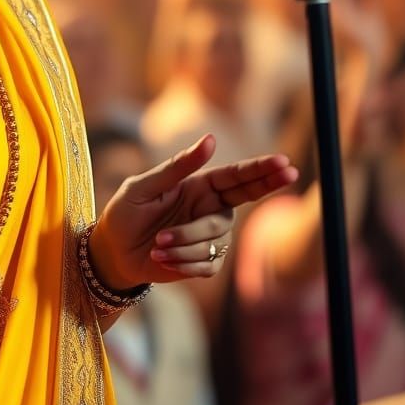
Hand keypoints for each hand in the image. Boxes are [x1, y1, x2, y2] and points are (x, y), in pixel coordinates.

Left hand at [89, 134, 297, 286]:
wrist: (114, 251)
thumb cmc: (125, 213)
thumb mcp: (144, 186)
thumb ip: (176, 167)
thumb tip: (210, 140)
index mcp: (197, 186)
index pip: (234, 176)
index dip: (260, 169)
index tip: (284, 162)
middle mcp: (209, 209)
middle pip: (243, 200)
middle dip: (266, 185)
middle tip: (290, 173)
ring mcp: (210, 237)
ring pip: (216, 237)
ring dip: (184, 242)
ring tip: (156, 244)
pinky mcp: (205, 263)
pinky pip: (207, 263)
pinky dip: (181, 261)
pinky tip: (161, 258)